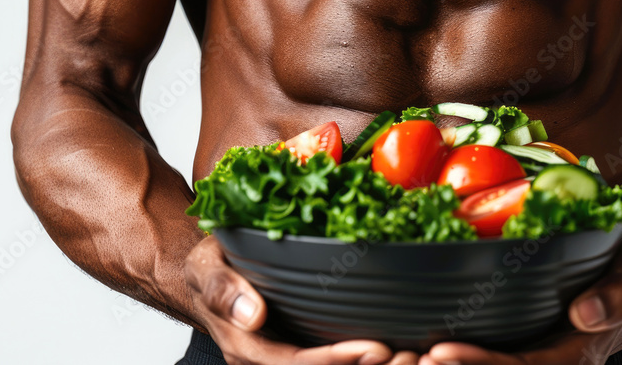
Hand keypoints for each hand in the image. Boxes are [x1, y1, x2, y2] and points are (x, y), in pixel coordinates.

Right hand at [185, 235, 411, 364]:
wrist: (209, 274)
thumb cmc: (211, 267)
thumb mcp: (206, 267)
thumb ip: (224, 288)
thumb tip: (253, 315)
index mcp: (247, 348)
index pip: (295, 363)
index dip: (336, 361)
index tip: (376, 349)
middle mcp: (270, 360)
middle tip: (410, 357)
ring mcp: (288, 357)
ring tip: (415, 357)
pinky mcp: (305, 348)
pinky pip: (336, 361)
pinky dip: (365, 360)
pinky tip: (404, 351)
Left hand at [419, 240, 621, 364]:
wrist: (614, 287)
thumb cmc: (617, 278)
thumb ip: (615, 296)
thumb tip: (583, 315)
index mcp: (573, 360)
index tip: (441, 352)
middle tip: (411, 359)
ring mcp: (526, 362)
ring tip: (404, 358)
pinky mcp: (508, 354)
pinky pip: (480, 362)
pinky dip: (448, 360)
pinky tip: (411, 351)